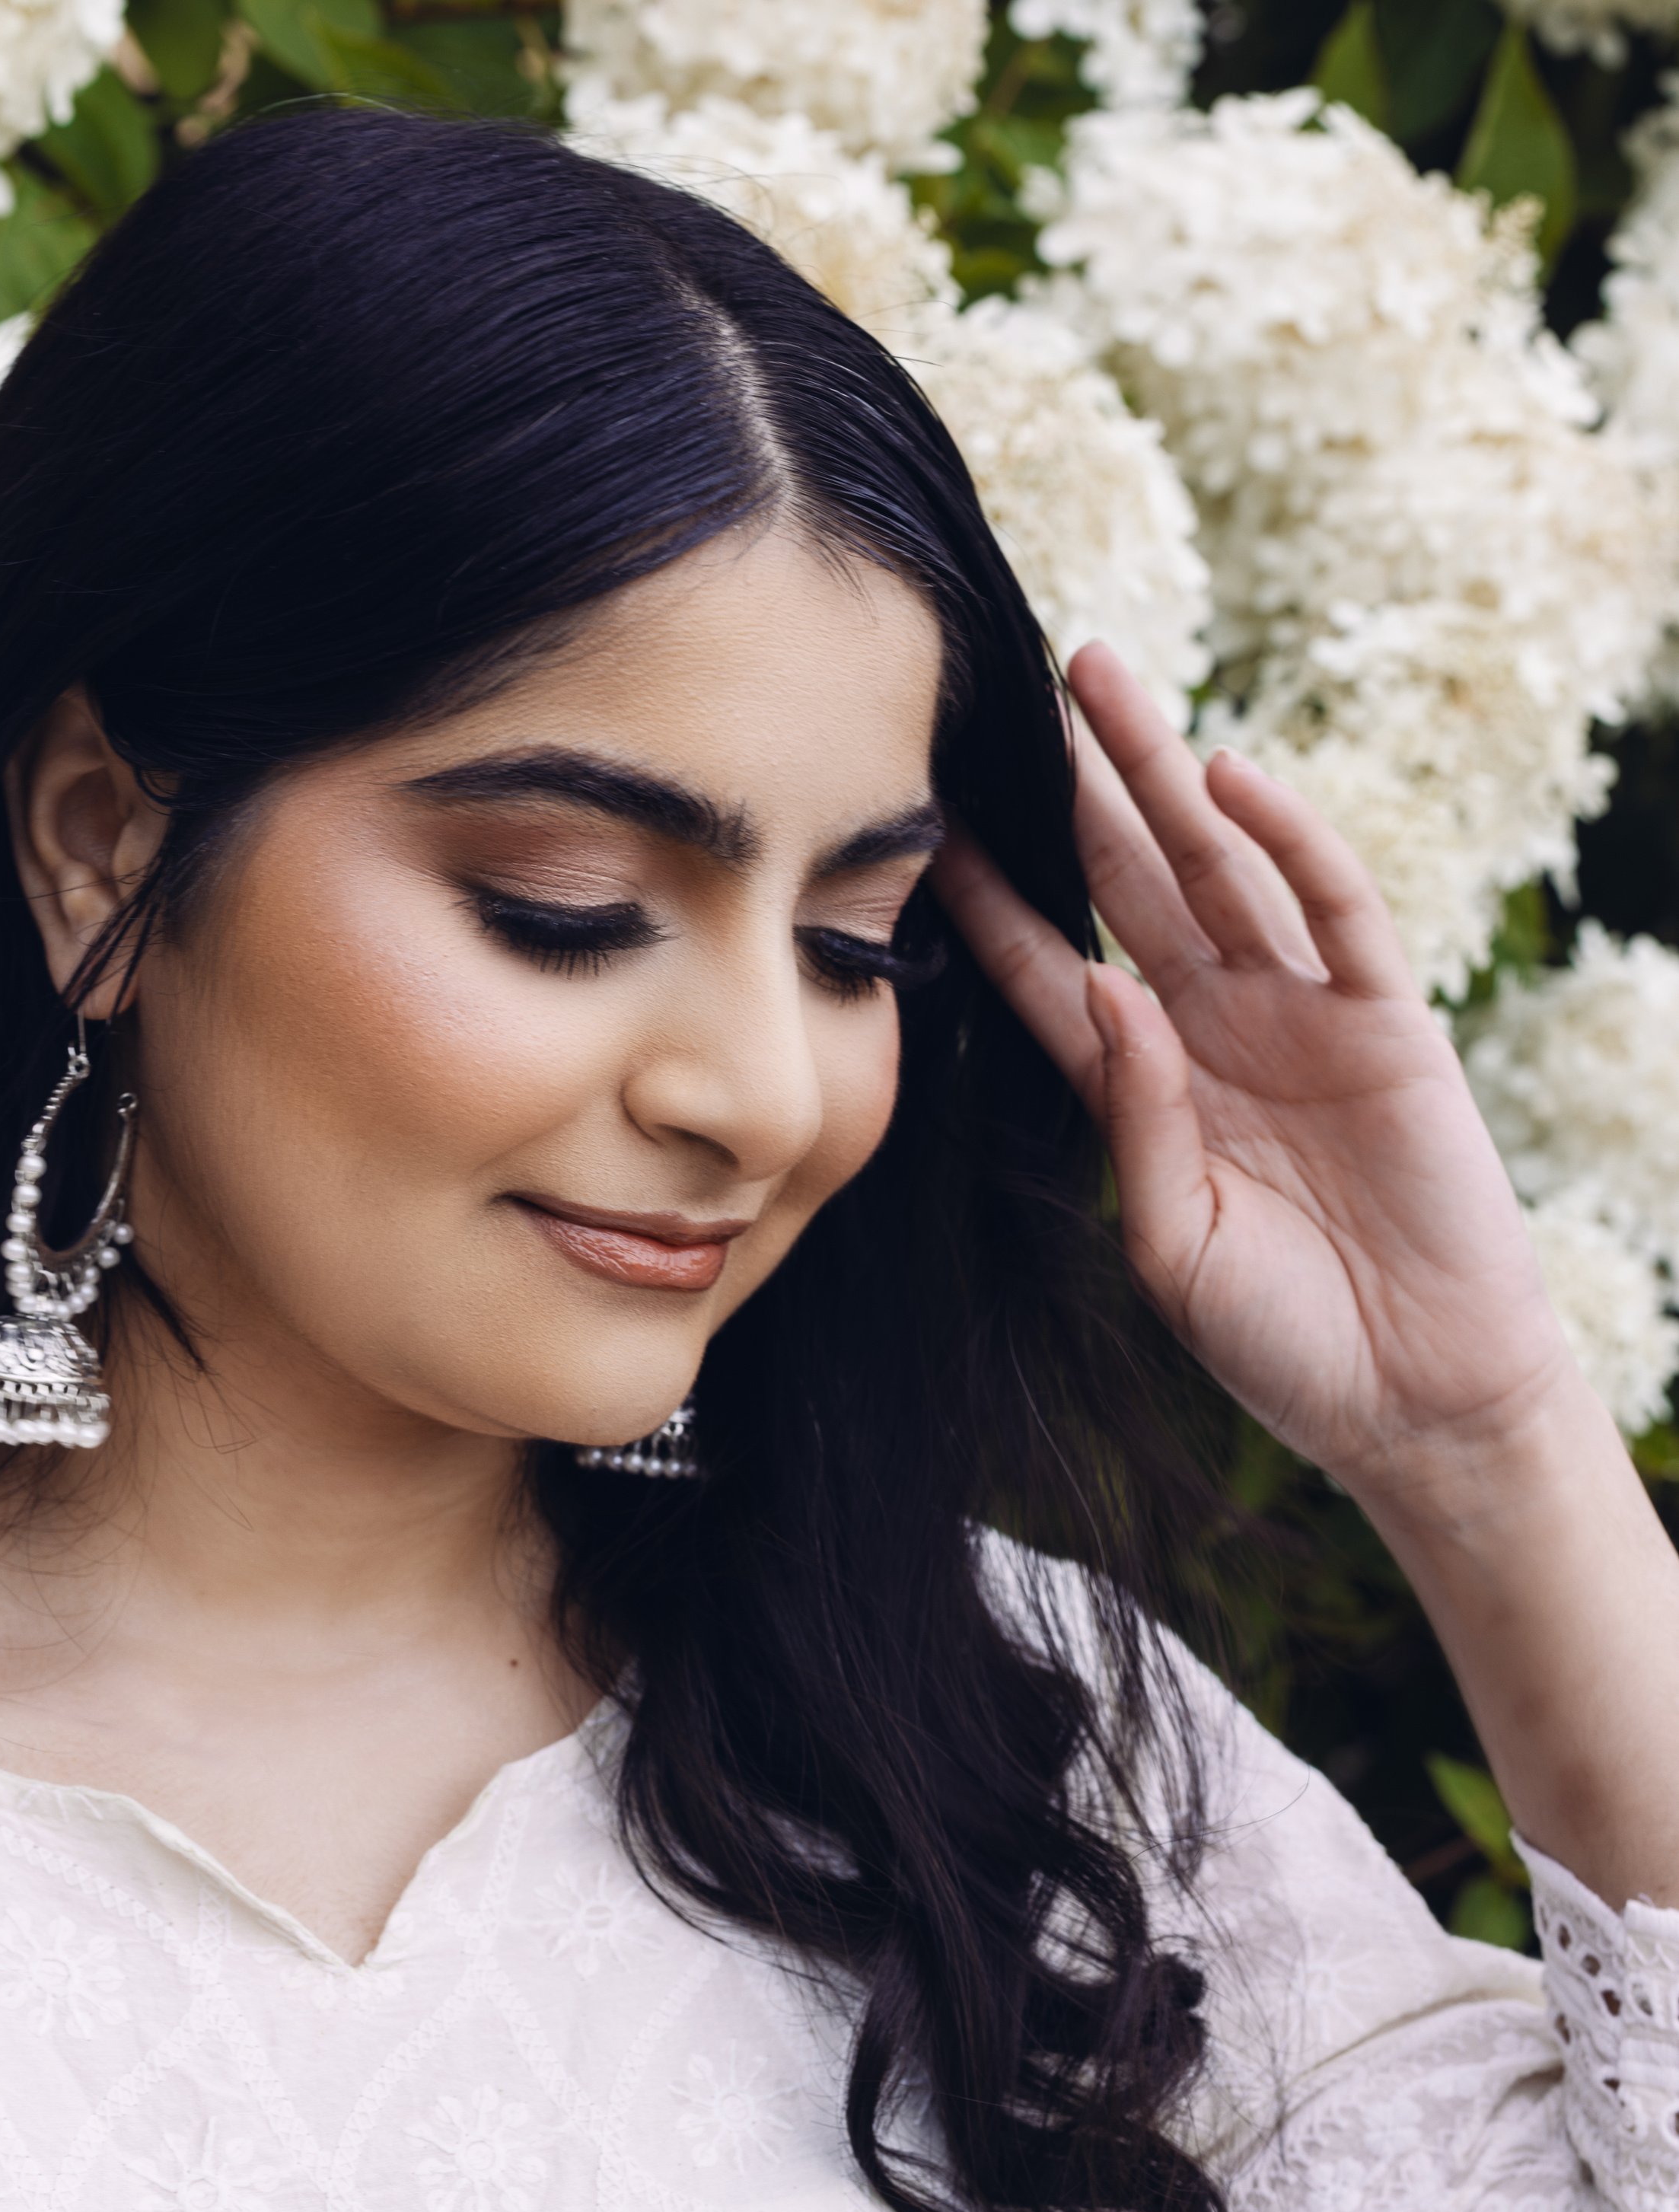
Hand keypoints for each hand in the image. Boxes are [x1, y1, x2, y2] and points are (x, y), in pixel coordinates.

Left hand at [932, 642, 1577, 1499]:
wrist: (1414, 1403)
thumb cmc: (1282, 1345)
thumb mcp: (1170, 1246)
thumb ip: (1133, 1122)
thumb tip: (1108, 990)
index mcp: (1146, 1092)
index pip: (1049, 974)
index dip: (990, 902)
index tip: (923, 828)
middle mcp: (1216, 1034)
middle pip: (1128, 887)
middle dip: (1072, 793)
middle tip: (1010, 693)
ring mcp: (1303, 1020)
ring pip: (1220, 867)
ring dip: (1159, 773)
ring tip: (1097, 681)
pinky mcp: (1388, 1027)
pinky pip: (1336, 913)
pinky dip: (1291, 841)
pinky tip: (1230, 777)